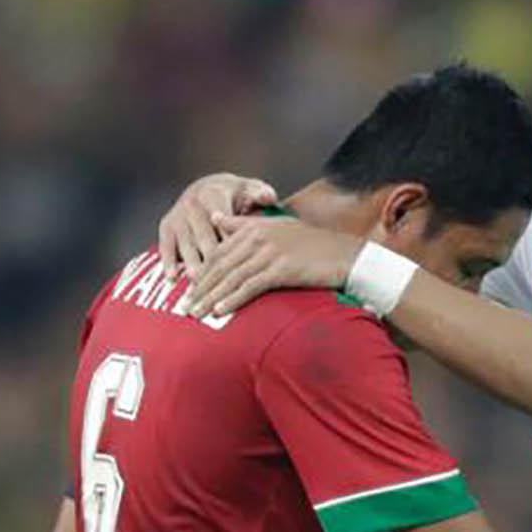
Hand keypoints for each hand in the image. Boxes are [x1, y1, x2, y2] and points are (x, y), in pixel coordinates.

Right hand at [156, 173, 276, 279]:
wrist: (207, 188)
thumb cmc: (236, 195)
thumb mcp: (249, 189)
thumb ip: (260, 193)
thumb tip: (269, 197)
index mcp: (213, 194)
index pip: (221, 219)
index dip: (228, 237)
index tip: (240, 256)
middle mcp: (192, 204)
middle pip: (202, 233)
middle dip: (209, 254)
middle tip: (219, 275)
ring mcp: (178, 216)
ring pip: (185, 243)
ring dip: (189, 261)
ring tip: (196, 280)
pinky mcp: (166, 227)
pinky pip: (166, 246)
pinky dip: (168, 262)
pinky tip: (172, 278)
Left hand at [184, 215, 361, 318]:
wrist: (345, 255)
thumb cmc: (314, 245)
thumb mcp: (276, 226)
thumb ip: (242, 223)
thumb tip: (214, 217)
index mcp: (254, 227)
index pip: (220, 251)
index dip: (203, 272)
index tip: (189, 290)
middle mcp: (258, 236)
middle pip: (221, 265)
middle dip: (201, 288)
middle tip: (186, 307)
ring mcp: (269, 252)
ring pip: (232, 277)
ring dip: (212, 297)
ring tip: (197, 314)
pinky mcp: (281, 268)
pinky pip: (251, 286)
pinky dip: (234, 299)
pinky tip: (221, 311)